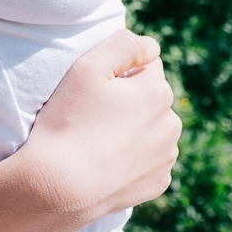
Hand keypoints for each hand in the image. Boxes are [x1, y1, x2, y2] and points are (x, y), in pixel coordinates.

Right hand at [12, 29, 180, 228]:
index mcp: (158, 92)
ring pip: (151, 131)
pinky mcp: (157, 184)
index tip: (94, 89)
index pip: (145, 65)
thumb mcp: (87, 68)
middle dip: (129, 102)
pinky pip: (147, 162)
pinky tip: (106, 163)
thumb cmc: (68, 123)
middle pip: (150, 99)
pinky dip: (131, 159)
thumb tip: (151, 46)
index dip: (117, 73)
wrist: (59, 188)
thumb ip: (123, 44)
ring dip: (132, 130)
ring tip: (97, 141)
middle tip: (91, 116)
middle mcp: (171, 124)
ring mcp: (166, 157)